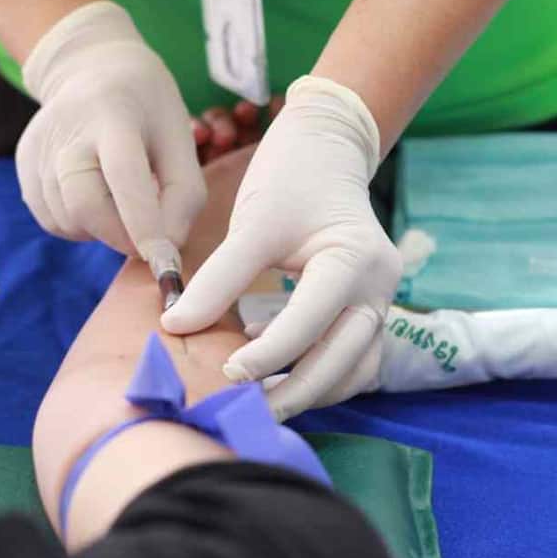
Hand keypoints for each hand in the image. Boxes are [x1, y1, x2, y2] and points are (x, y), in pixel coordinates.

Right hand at [17, 1, 204, 258]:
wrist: (92, 69)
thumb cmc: (147, 109)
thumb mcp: (180, 138)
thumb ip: (184, 195)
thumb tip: (167, 248)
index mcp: (114, 113)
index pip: (124, 173)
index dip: (143, 221)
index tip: (163, 258)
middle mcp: (67, 129)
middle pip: (84, 204)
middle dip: (120, 235)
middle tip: (146, 238)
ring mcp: (39, 148)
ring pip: (67, 220)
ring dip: (101, 230)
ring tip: (119, 199)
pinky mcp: (24, 165)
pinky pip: (52, 220)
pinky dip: (80, 225)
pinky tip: (96, 197)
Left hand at [162, 76, 401, 419]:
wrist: (327, 147)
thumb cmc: (290, 177)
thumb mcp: (253, 224)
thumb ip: (218, 278)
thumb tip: (175, 326)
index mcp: (356, 261)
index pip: (311, 322)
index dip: (268, 355)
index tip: (225, 373)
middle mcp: (380, 288)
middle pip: (344, 361)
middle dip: (295, 392)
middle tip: (244, 410)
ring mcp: (380, 301)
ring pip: (354, 369)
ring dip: (312, 391)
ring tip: (261, 403)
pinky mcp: (368, 309)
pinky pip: (352, 359)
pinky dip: (321, 375)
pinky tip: (278, 376)